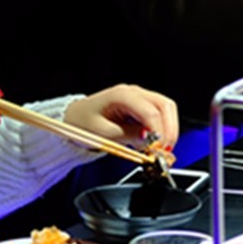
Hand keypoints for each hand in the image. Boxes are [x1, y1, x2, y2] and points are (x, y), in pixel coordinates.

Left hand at [63, 84, 178, 151]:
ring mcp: (138, 99)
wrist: (73, 118)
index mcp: (122, 95)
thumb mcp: (102, 133)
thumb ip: (127, 135)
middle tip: (165, 150)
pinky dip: (159, 131)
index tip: (159, 149)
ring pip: (165, 110)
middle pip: (164, 106)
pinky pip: (157, 116)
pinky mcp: (139, 108)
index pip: (150, 111)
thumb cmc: (82, 122)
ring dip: (167, 130)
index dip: (158, 131)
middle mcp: (133, 93)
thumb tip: (148, 139)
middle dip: (169, 129)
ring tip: (157, 149)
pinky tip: (149, 144)